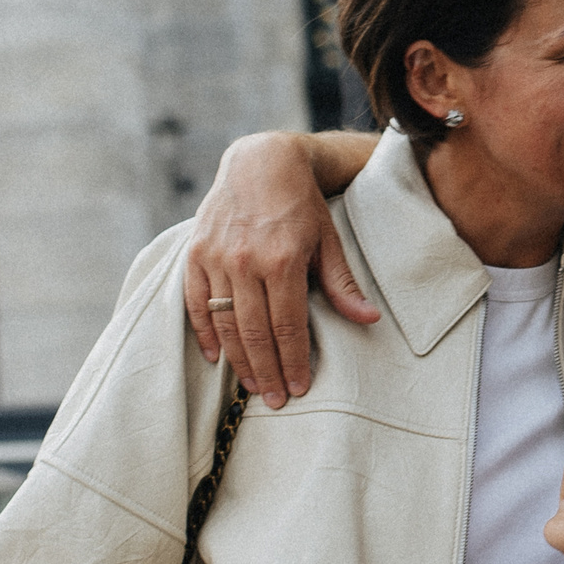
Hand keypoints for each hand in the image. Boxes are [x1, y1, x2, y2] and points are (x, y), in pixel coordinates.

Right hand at [184, 132, 378, 402]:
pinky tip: (216, 357)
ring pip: (225, 322)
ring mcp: (216, 257)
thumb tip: (368, 319)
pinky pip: (196, 303)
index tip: (299, 388)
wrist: (259, 163)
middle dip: (266, 371)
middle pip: (254, 332)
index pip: (288, 325)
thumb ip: (341, 283)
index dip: (294, 361)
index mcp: (284, 259)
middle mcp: (246, 261)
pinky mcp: (195, 254)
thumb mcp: (328, 239)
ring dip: (238, 360)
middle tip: (274, 401)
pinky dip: (204, 332)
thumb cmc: (301, 204)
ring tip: (251, 386)